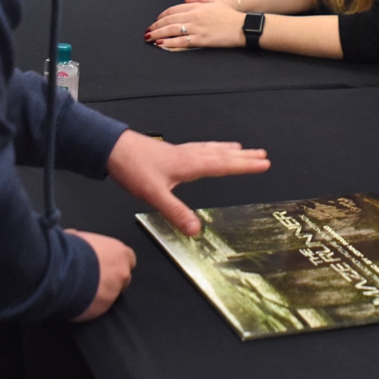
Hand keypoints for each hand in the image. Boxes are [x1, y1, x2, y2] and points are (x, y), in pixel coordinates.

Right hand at [66, 229, 134, 321]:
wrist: (63, 271)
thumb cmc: (71, 251)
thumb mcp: (77, 237)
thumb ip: (84, 241)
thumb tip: (73, 236)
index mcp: (119, 252)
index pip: (128, 258)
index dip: (116, 262)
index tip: (106, 264)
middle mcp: (122, 271)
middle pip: (123, 278)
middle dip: (110, 279)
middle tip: (93, 278)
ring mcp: (114, 291)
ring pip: (111, 295)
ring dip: (100, 293)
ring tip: (82, 289)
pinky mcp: (104, 307)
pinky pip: (99, 307)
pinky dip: (90, 305)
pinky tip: (77, 299)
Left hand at [106, 130, 270, 234]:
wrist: (114, 148)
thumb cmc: (133, 168)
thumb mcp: (154, 194)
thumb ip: (176, 212)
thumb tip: (196, 230)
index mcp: (189, 164)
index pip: (223, 165)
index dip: (244, 166)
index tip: (264, 164)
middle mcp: (189, 156)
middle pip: (222, 155)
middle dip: (243, 157)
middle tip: (263, 156)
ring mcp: (180, 152)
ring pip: (211, 150)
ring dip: (229, 150)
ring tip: (243, 149)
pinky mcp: (172, 152)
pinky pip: (200, 148)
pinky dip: (211, 147)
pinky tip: (208, 149)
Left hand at [147, 0, 243, 50]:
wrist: (242, 26)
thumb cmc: (230, 15)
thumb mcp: (215, 1)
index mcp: (197, 6)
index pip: (173, 9)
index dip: (162, 15)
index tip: (156, 20)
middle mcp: (194, 16)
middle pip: (169, 20)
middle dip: (156, 25)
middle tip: (148, 30)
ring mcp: (197, 28)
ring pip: (171, 30)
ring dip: (158, 34)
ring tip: (149, 37)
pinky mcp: (200, 40)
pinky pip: (180, 42)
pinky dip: (169, 43)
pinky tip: (161, 44)